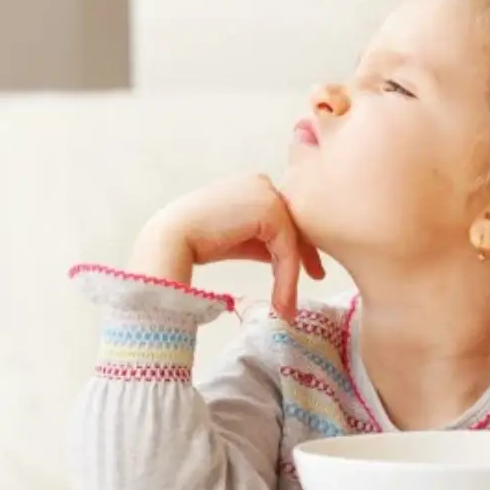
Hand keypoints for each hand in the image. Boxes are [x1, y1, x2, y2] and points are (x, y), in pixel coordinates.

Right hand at [130, 174, 324, 319]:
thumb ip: (263, 240)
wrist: (171, 240)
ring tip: (287, 307)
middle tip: (317, 279)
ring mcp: (266, 194)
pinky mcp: (269, 210)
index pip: (285, 217)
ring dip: (292, 276)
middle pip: (294, 225)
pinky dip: (286, 277)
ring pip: (292, 239)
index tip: (309, 271)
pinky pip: (286, 248)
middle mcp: (262, 183)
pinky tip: (282, 301)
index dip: (298, 245)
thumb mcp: (239, 238)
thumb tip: (288, 258)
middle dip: (305, 255)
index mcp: (253, 186)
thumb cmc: (197, 241)